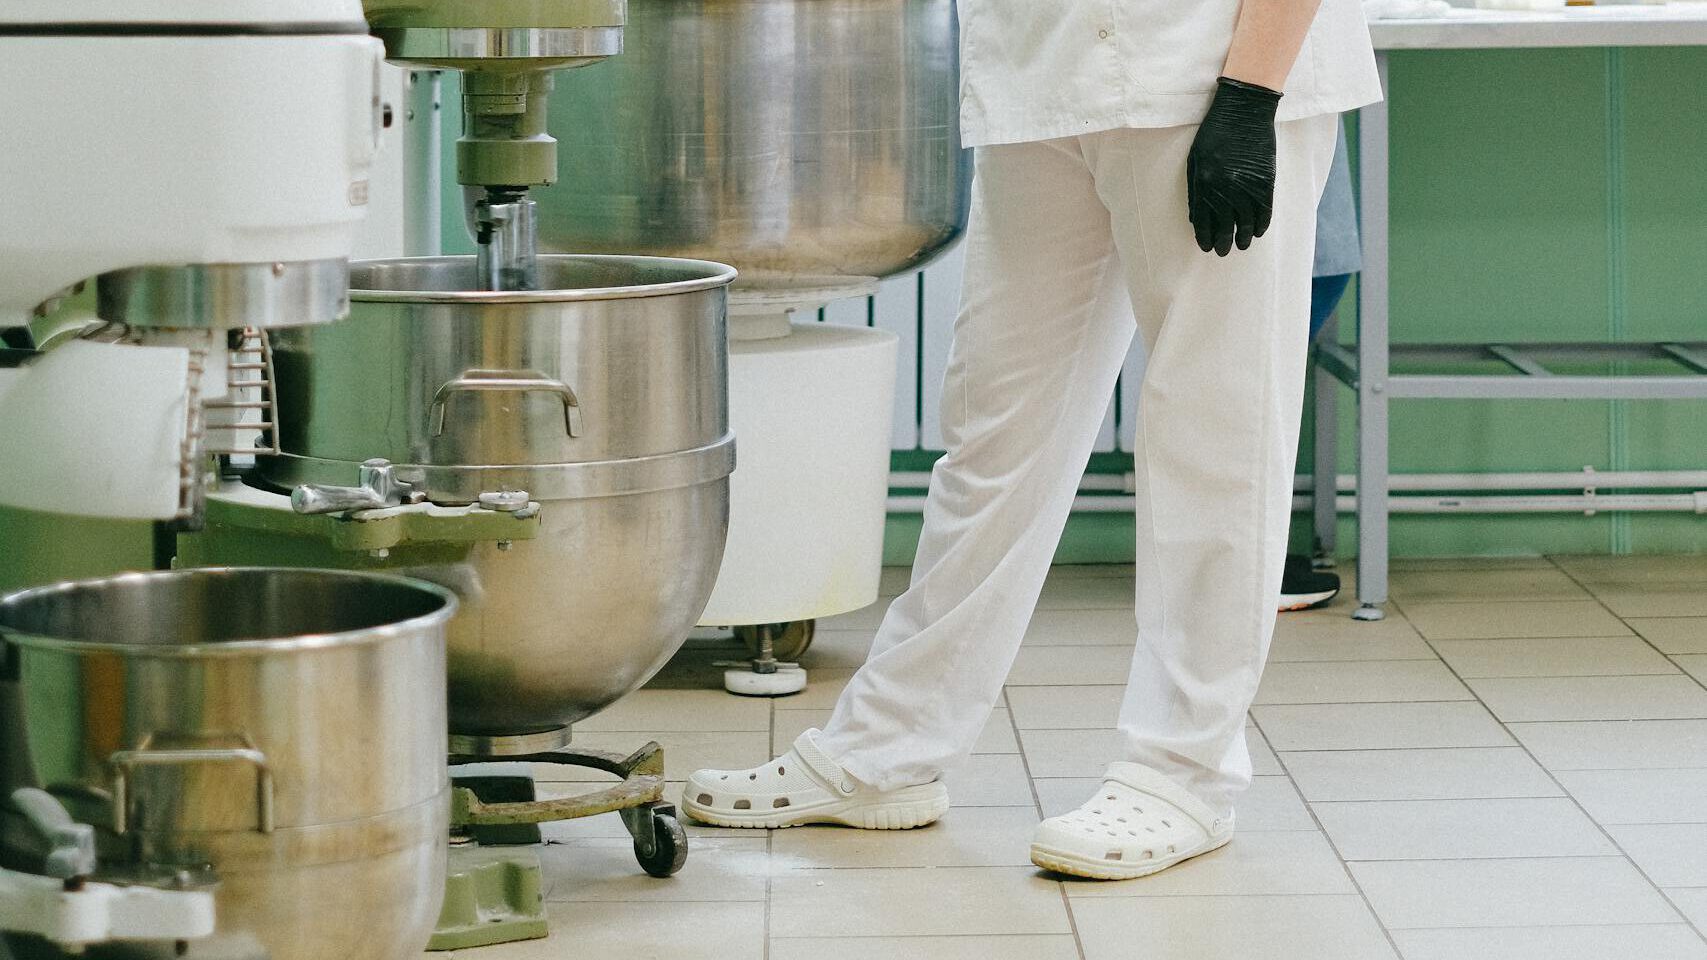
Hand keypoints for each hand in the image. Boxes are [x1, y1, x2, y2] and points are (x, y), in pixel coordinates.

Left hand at [1186, 77, 1282, 256]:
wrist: (1244, 109)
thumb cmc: (1214, 132)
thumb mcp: (1195, 159)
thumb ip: (1195, 189)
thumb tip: (1196, 219)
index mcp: (1203, 183)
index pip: (1203, 221)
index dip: (1205, 237)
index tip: (1206, 247)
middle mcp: (1225, 189)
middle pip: (1225, 226)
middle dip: (1223, 243)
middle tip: (1223, 252)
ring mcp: (1247, 185)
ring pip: (1246, 223)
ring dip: (1244, 238)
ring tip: (1242, 246)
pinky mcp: (1266, 180)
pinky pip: (1264, 210)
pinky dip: (1261, 224)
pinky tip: (1258, 232)